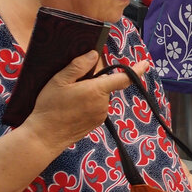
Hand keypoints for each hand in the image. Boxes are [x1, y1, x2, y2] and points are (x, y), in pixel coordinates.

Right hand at [20, 51, 149, 152]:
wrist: (45, 136)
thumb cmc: (50, 106)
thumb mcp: (59, 81)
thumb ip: (79, 66)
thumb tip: (94, 55)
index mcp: (97, 90)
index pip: (123, 78)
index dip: (136, 70)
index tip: (146, 63)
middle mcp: (103, 104)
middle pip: (105, 85)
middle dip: (93, 81)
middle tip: (72, 84)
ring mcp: (100, 115)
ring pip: (99, 97)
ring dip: (89, 94)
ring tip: (69, 99)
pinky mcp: (96, 124)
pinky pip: (96, 107)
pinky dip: (87, 104)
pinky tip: (72, 108)